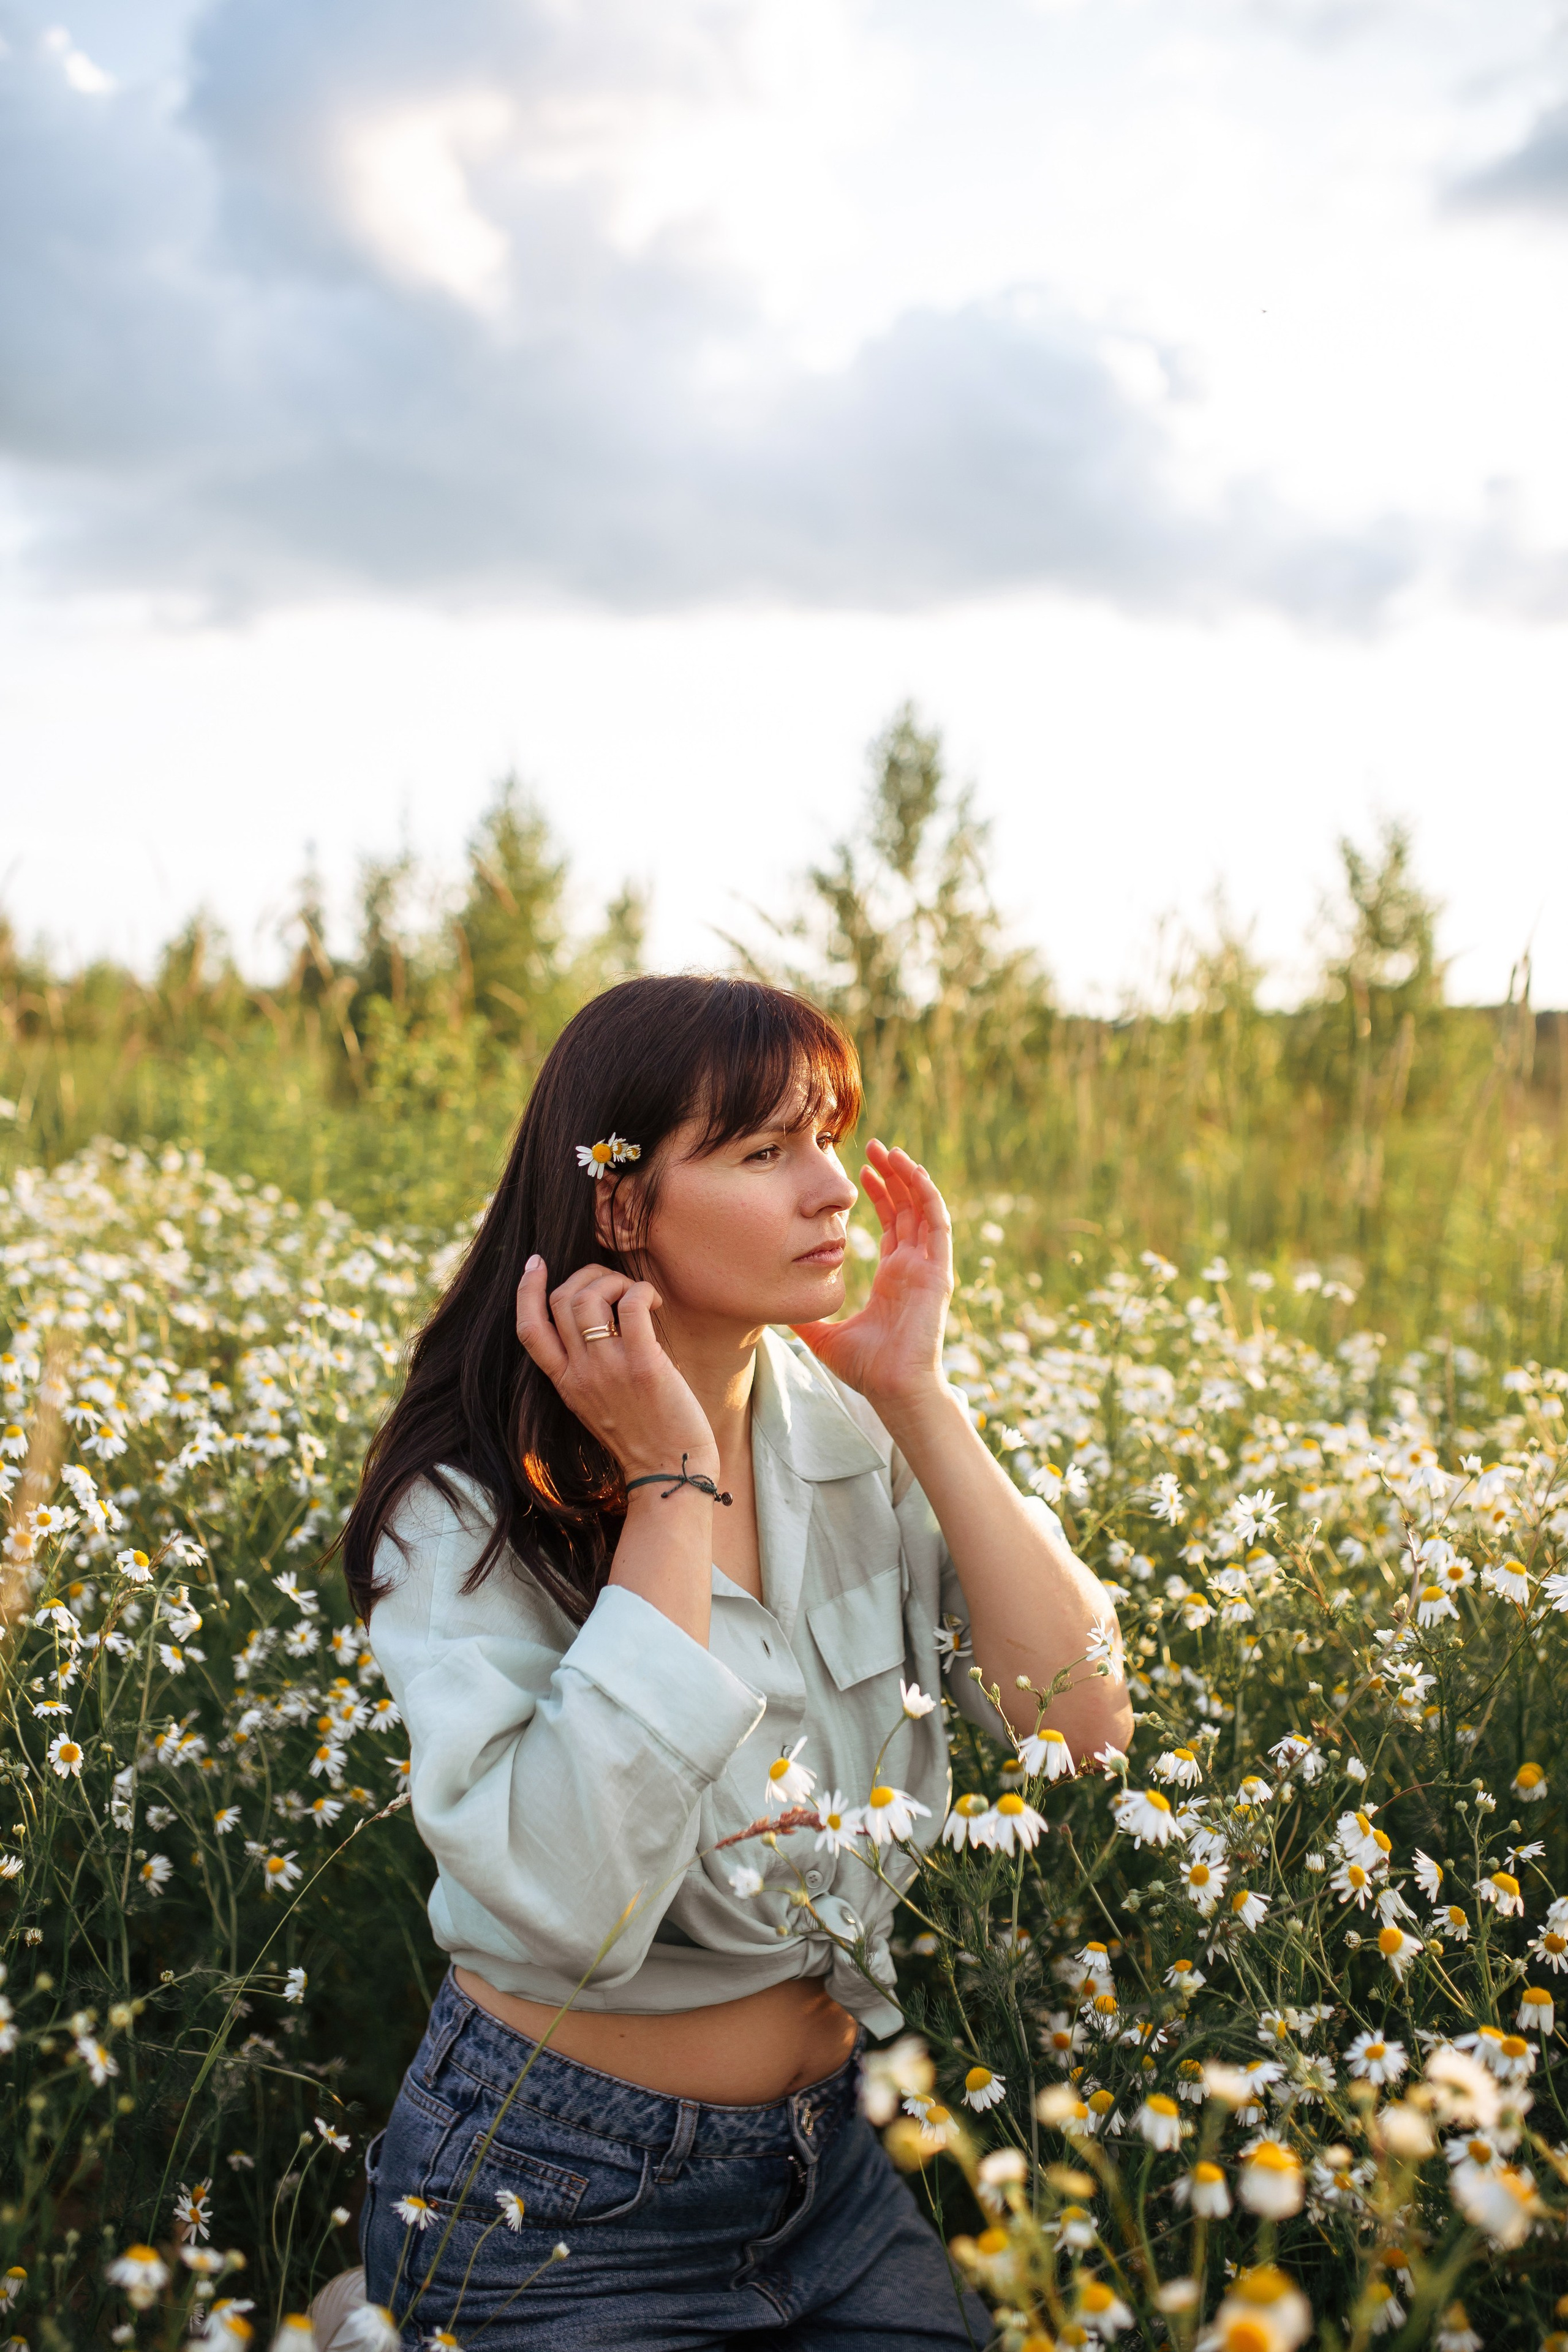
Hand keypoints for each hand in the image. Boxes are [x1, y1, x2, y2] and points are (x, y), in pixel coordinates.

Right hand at [515, 1257, 717, 1483]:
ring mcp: (608, 1369)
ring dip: (615, 1280)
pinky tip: (655, 1301)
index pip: (528, 1329)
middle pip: (560, 1300)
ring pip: (589, 1296)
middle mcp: (579, 1373)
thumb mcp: (597, 1402)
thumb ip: (588, 1366)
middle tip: (616, 1284)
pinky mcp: (643, 1366)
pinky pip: (631, 1305)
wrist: (669, 1471)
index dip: (526, 1289)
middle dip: (587, 1275)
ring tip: (638, 1295)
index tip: (537, 1262)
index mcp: (565, 1381)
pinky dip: (642, 1291)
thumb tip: (600, 1320)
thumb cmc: (643, 1433)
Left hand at [790, 1142, 951, 1409]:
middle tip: (872, 1145)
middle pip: (907, 1208)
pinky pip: (937, 1225)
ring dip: (908, 1176)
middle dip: (891, 1175)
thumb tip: (775, 1307)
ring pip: (923, 1209)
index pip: (891, 1224)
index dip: (879, 1194)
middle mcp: (913, 1266)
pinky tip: (912, 1172)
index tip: (859, 1170)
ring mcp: (927, 1268)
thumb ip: (806, 1317)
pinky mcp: (938, 1272)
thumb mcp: (825, 1334)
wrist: (893, 1389)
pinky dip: (927, 1196)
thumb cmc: (867, 1369)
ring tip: (888, 1150)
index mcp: (894, 1277)